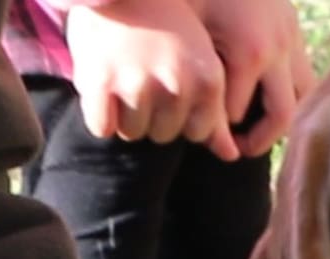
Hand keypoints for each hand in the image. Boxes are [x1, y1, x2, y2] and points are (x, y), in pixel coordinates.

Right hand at [66, 0, 239, 159]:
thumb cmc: (165, 29)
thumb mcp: (201, 64)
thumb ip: (215, 113)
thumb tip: (231, 157)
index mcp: (208, 79)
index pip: (196, 133)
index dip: (180, 116)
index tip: (170, 87)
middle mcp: (177, 83)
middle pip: (164, 135)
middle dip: (152, 115)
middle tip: (142, 77)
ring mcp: (137, 82)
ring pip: (133, 133)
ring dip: (125, 116)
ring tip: (124, 78)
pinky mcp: (99, 81)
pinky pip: (101, 127)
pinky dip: (99, 116)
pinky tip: (102, 88)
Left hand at [189, 0, 315, 157]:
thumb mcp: (185, 28)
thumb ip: (189, 73)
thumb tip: (183, 118)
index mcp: (247, 52)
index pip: (235, 114)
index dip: (217, 130)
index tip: (198, 134)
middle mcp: (277, 53)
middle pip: (280, 118)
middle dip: (257, 140)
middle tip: (236, 149)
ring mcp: (292, 43)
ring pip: (303, 101)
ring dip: (284, 122)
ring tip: (259, 132)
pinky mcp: (296, 35)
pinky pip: (304, 80)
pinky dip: (292, 97)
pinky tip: (269, 103)